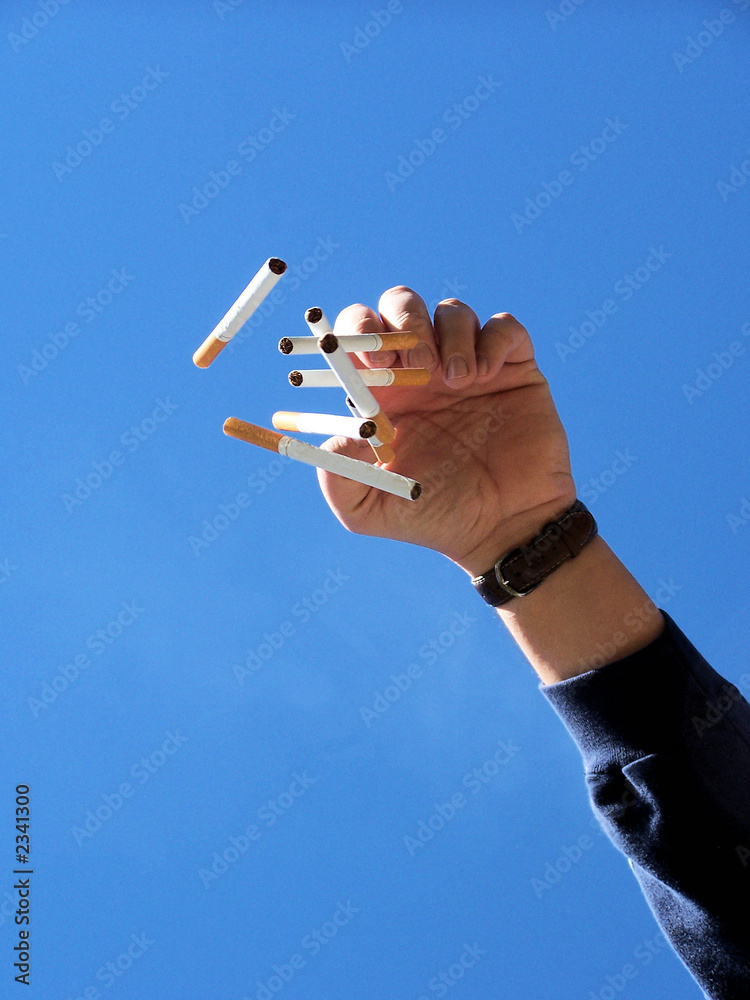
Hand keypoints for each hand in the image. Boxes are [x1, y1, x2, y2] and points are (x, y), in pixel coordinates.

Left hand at [317, 286, 576, 576]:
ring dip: (451, 335)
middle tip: (416, 362)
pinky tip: (487, 377)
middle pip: (401, 306)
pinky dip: (494, 339)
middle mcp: (423, 372)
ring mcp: (469, 366)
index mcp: (385, 394)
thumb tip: (335, 437)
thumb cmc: (435, 518)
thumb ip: (338, 480)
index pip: (359, 337)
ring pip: (452, 311)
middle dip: (404, 319)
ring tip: (458, 381)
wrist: (503, 527)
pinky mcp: (513, 369)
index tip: (373, 362)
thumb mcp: (370, 511)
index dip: (358, 332)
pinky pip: (504, 326)